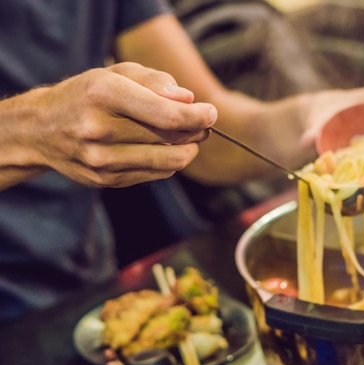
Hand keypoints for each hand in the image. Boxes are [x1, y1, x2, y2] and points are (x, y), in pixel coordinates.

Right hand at [16, 62, 216, 187]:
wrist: (41, 129)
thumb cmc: (88, 94)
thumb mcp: (116, 73)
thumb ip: (155, 81)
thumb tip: (188, 99)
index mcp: (103, 94)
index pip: (167, 115)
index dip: (197, 116)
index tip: (211, 113)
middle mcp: (99, 129)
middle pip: (171, 138)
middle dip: (196, 131)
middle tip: (203, 124)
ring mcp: (101, 159)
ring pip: (169, 161)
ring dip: (189, 150)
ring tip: (191, 138)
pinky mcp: (105, 180)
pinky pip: (156, 174)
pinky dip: (170, 162)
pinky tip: (166, 149)